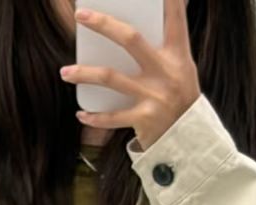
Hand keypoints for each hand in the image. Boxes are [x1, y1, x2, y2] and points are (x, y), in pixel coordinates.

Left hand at [59, 0, 200, 150]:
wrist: (191, 140)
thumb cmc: (180, 97)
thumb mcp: (181, 68)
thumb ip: (163, 46)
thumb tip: (133, 24)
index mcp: (178, 55)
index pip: (175, 18)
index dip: (169, 0)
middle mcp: (166, 72)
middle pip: (130, 39)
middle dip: (103, 24)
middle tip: (80, 15)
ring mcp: (154, 96)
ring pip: (112, 77)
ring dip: (85, 74)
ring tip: (65, 72)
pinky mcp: (145, 120)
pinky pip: (113, 117)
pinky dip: (94, 117)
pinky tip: (81, 114)